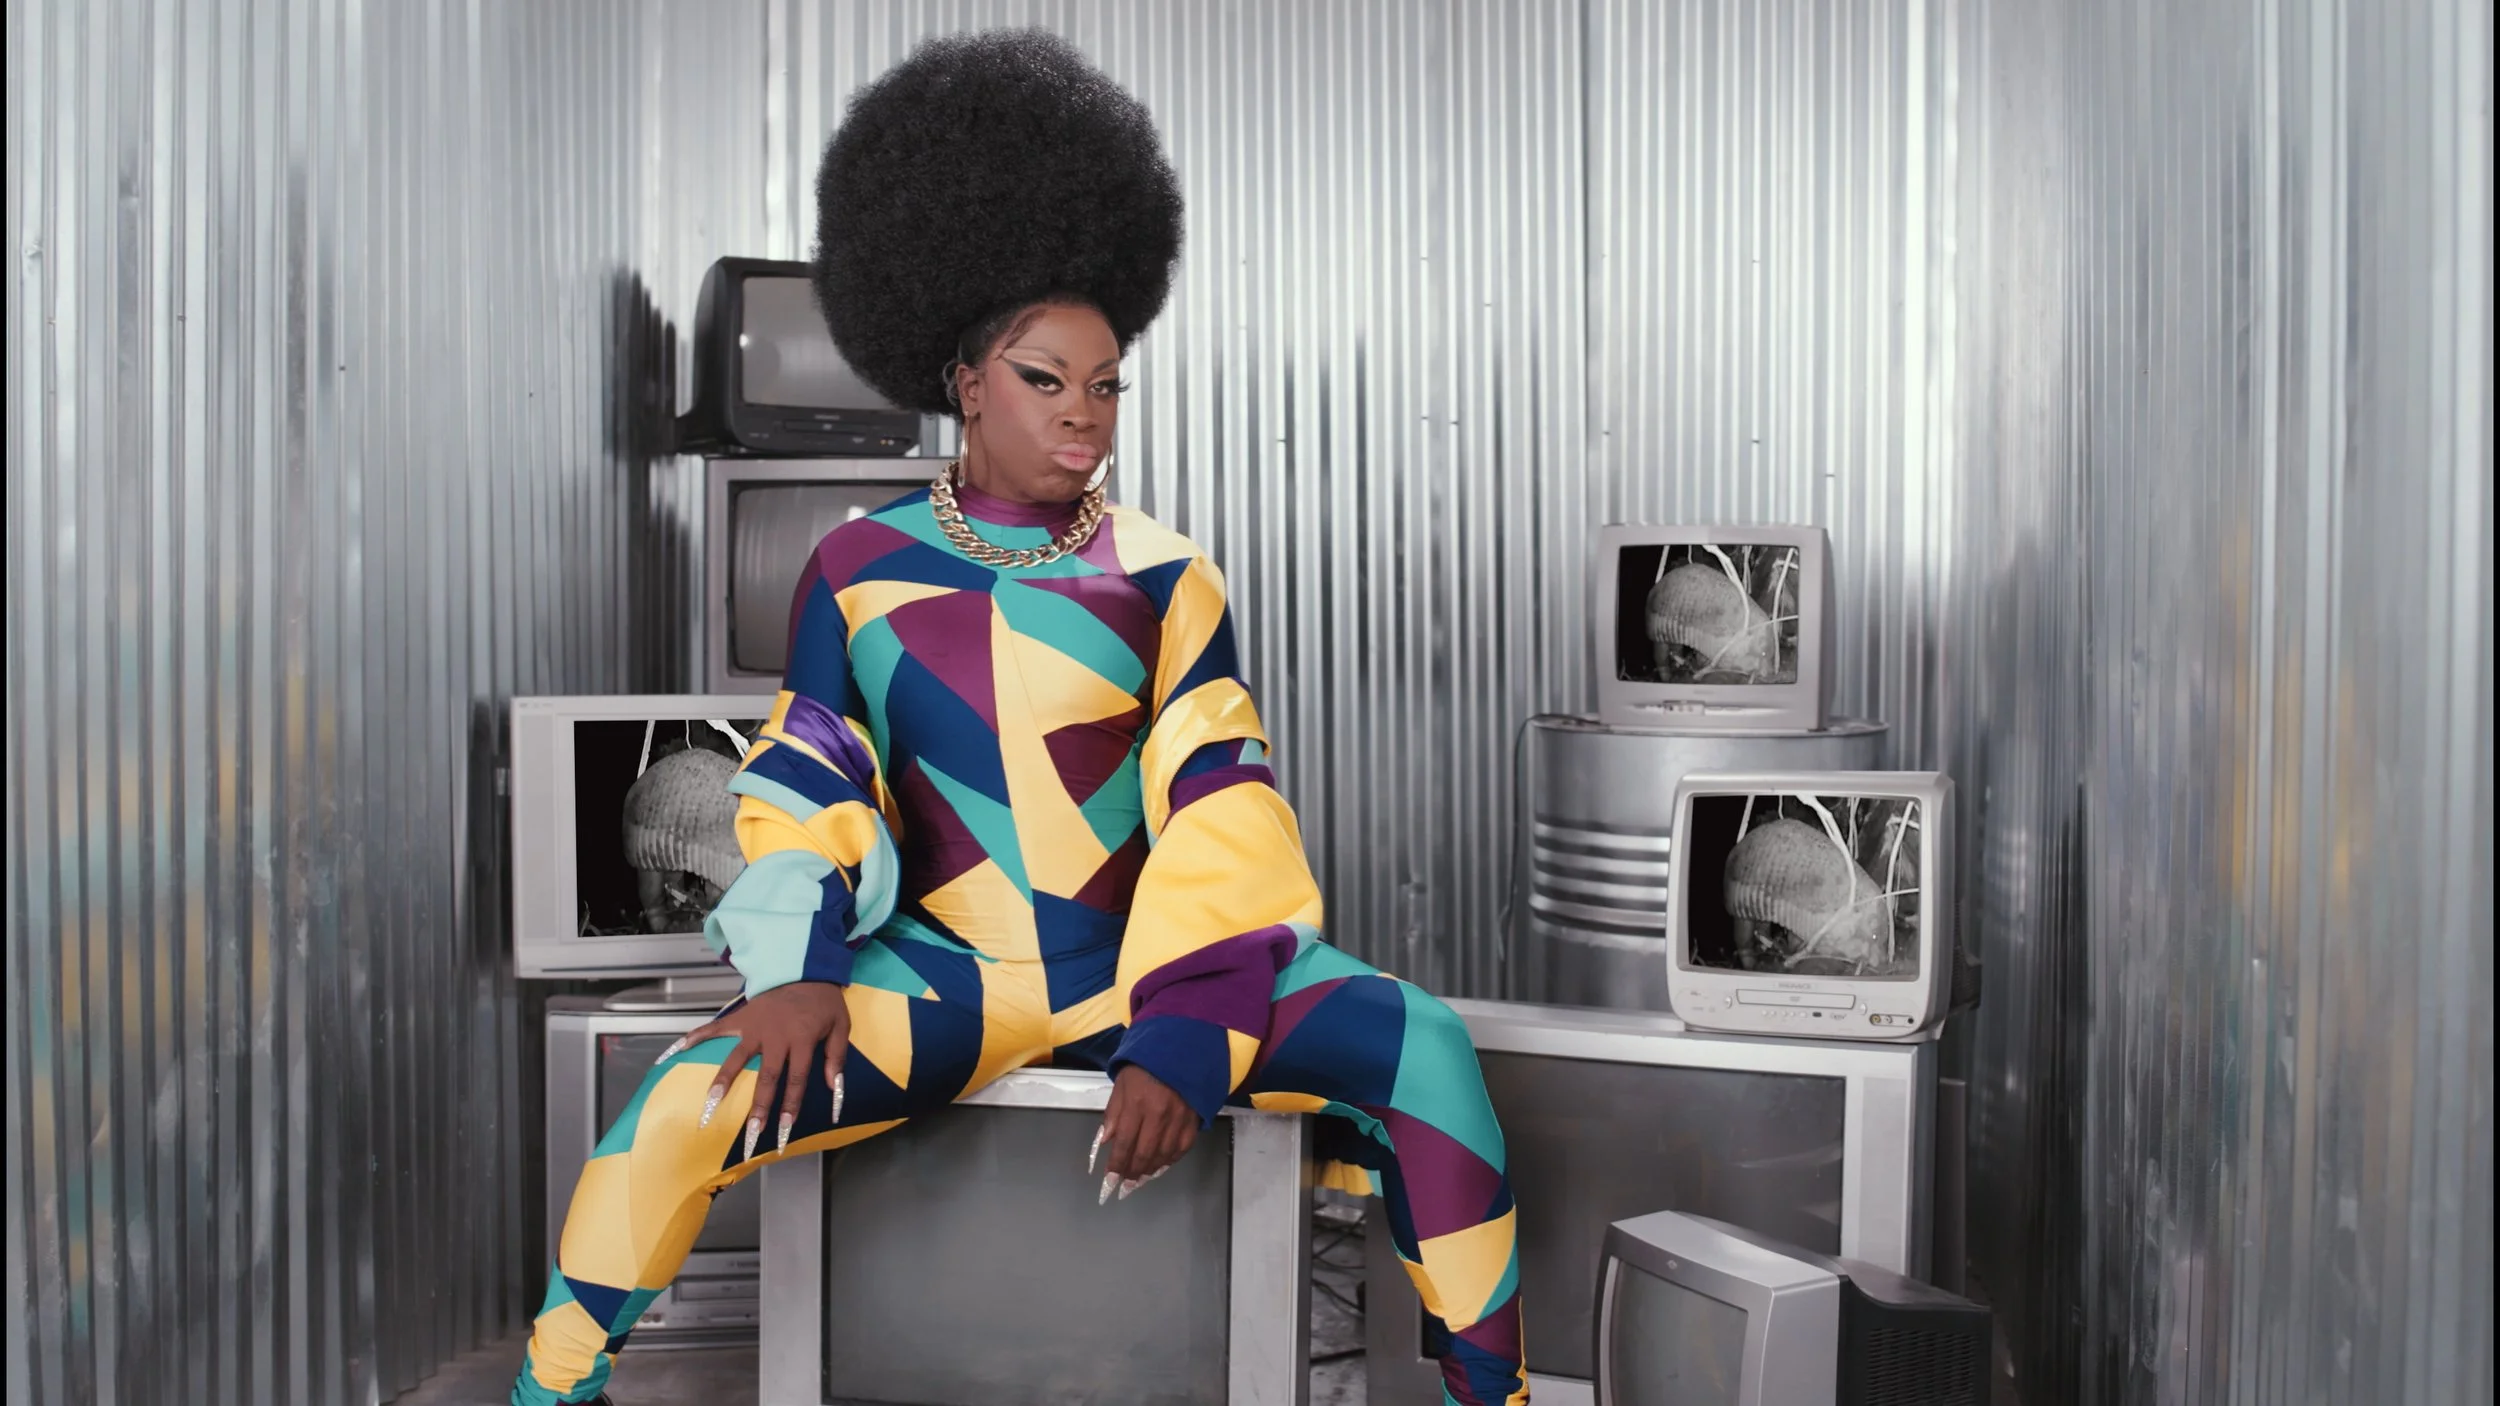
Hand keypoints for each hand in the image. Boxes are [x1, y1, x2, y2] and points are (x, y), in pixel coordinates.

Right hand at [673, 982, 850, 1164]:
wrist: (803, 967)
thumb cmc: (822, 1000)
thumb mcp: (841, 1025)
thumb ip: (836, 1056)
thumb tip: (833, 1088)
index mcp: (801, 1039)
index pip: (796, 1079)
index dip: (791, 1106)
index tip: (784, 1129)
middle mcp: (775, 1036)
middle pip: (766, 1077)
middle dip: (759, 1107)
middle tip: (752, 1132)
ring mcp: (754, 1027)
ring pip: (736, 1058)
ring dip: (723, 1081)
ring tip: (711, 1104)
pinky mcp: (741, 1017)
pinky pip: (716, 1028)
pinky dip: (696, 1037)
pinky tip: (678, 1049)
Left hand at [1092, 1064, 1196, 1202]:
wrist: (1180, 1049)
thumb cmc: (1145, 1066)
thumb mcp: (1122, 1084)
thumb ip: (1113, 1114)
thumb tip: (1104, 1142)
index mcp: (1138, 1104)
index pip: (1124, 1143)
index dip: (1116, 1165)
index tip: (1110, 1180)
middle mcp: (1159, 1114)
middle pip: (1144, 1153)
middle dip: (1132, 1173)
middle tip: (1125, 1185)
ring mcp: (1179, 1118)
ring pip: (1164, 1155)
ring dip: (1151, 1171)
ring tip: (1140, 1179)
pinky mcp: (1193, 1119)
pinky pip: (1183, 1147)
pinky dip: (1171, 1160)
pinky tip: (1161, 1166)